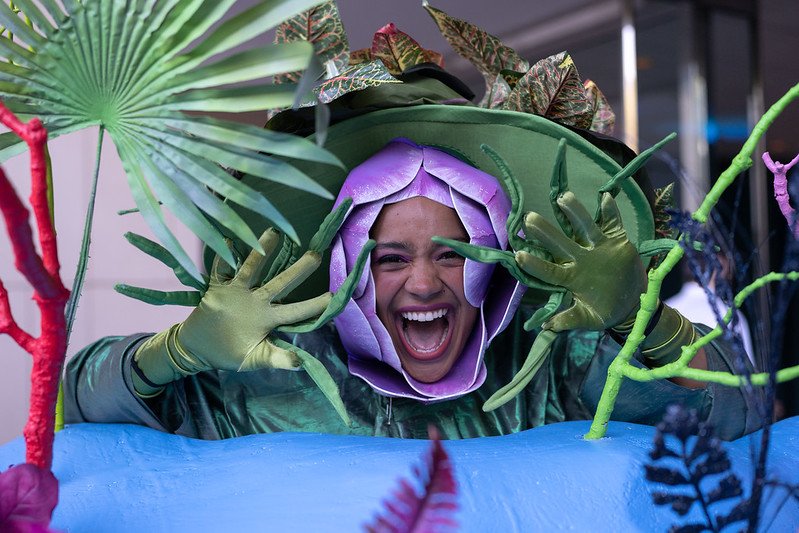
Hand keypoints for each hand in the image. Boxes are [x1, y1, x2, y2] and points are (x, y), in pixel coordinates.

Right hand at [132, 228, 331, 392]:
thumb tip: (300, 363)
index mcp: (270, 319)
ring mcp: (239, 293)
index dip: (313, 305)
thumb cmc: (232, 353)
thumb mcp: (256, 359)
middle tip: (316, 255)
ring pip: (253, 269)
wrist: (201, 349)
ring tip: (273, 234)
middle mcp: (258, 301)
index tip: (332, 297)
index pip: (296, 311)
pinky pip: (221, 271)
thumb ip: (277, 359)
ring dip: (261, 253)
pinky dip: (223, 257)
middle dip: (298, 270)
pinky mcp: (218, 289)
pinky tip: (228, 242)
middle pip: (281, 283)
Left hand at [515, 191, 646, 331]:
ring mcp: (598, 249)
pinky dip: (611, 211)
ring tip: (563, 198)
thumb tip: (546, 328)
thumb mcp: (588, 319)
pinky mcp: (617, 242)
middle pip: (560, 244)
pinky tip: (605, 198)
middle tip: (529, 218)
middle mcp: (581, 260)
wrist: (633, 305)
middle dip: (545, 231)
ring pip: (585, 227)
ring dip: (575, 212)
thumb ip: (568, 321)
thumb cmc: (605, 312)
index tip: (518, 254)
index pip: (549, 270)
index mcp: (571, 279)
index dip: (535, 263)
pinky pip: (613, 224)